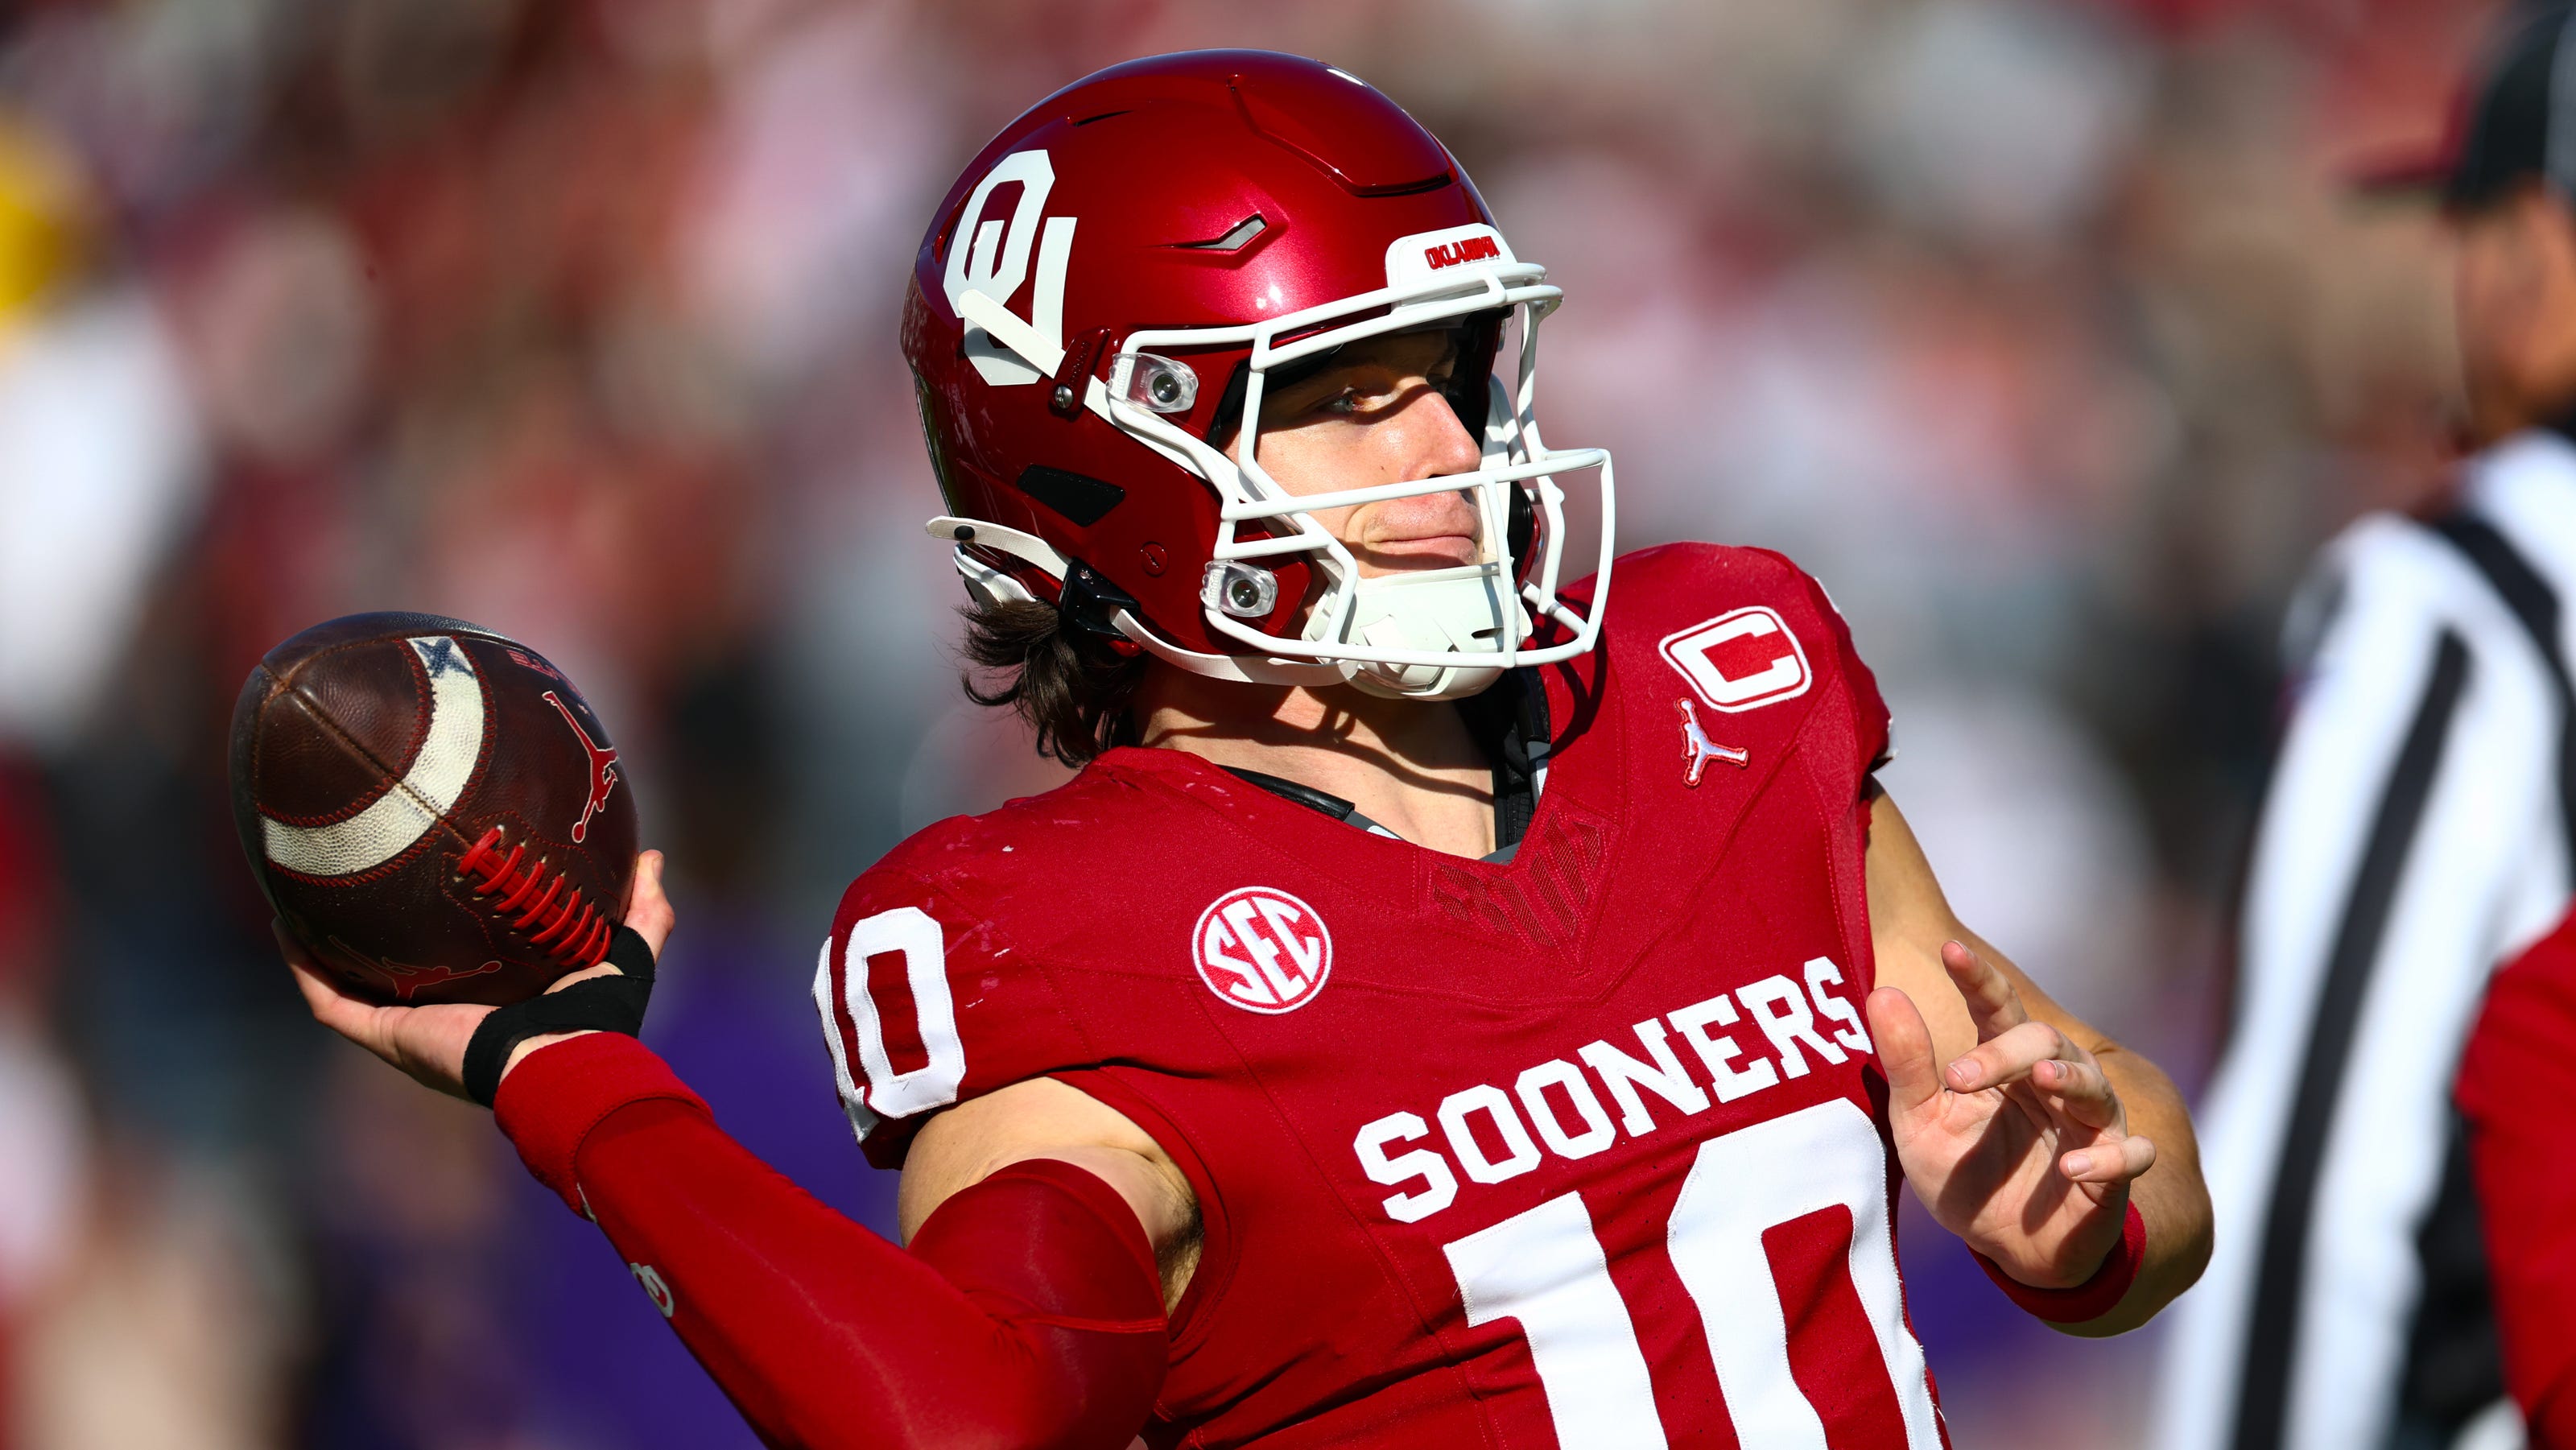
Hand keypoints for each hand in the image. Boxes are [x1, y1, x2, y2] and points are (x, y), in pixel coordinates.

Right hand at [284, 849, 675, 1099]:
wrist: (561, 1063)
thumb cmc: (597, 1021)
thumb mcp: (625, 956)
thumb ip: (644, 910)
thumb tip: (651, 856)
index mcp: (492, 1002)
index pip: (457, 962)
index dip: (440, 929)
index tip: (429, 884)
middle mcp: (443, 1015)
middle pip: (394, 974)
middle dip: (371, 937)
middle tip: (355, 882)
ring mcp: (407, 1028)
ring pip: (348, 985)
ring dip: (320, 947)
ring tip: (300, 898)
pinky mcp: (386, 1035)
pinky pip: (330, 1000)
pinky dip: (305, 967)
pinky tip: (286, 927)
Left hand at [1866, 940, 2155, 1288]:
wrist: (2006, 1248)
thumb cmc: (1965, 1173)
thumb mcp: (1921, 1123)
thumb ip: (1907, 1063)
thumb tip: (1882, 993)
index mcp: (2004, 1064)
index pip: (1997, 1008)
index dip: (1978, 978)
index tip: (1951, 950)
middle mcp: (2053, 1084)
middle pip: (2045, 1041)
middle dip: (2005, 1051)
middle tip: (1959, 1076)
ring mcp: (2089, 1126)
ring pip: (2096, 1086)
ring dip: (2071, 1080)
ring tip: (2042, 1080)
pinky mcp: (2113, 1174)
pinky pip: (2130, 1156)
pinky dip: (2107, 1159)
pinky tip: (2073, 1169)